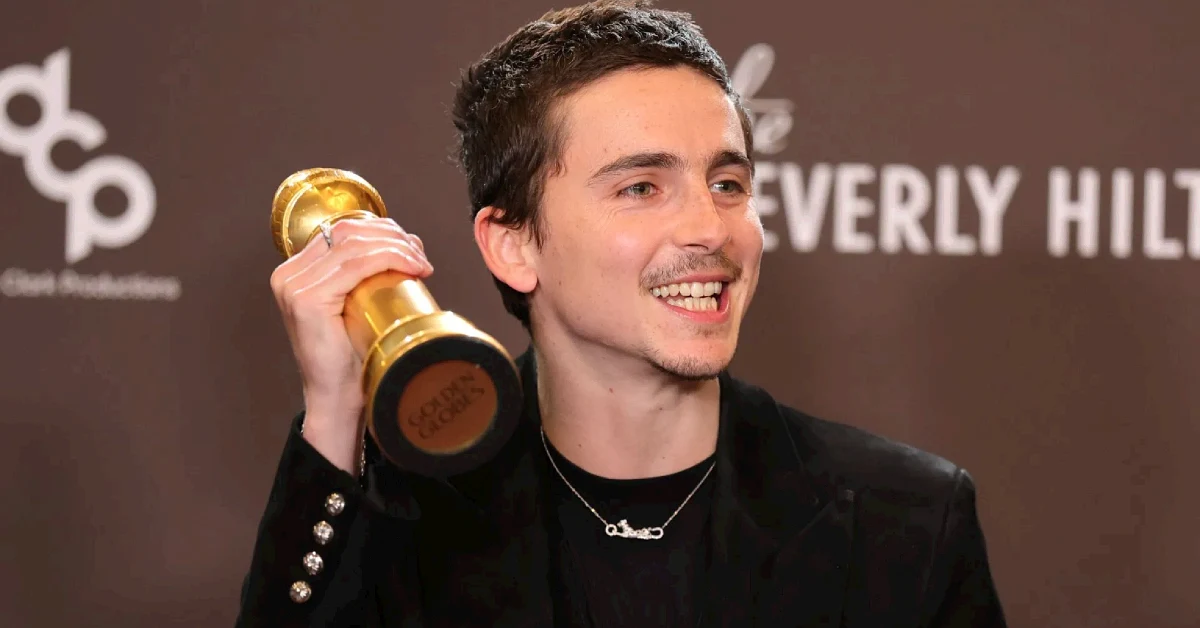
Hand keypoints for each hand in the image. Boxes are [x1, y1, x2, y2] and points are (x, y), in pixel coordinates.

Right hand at [269, 217, 432, 472]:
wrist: (338, 398)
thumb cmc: (352, 356)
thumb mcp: (357, 304)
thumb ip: (367, 274)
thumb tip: (407, 242)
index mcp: (296, 271)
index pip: (343, 231)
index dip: (382, 230)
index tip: (413, 247)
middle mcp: (288, 274)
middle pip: (348, 232)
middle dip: (392, 236)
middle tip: (420, 255)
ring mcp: (294, 286)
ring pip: (355, 245)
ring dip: (397, 248)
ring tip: (421, 263)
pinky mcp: (307, 299)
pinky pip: (357, 264)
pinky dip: (390, 259)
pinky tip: (412, 268)